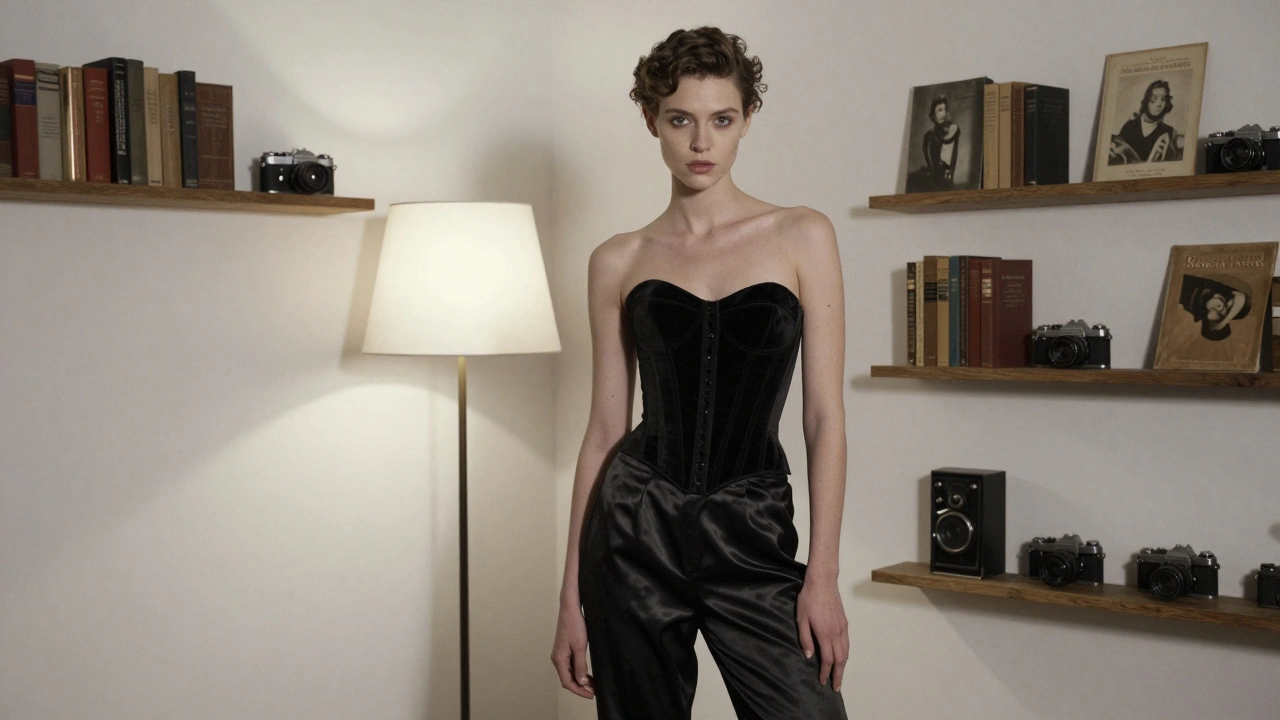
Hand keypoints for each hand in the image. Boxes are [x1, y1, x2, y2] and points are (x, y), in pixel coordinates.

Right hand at [551, 600, 594, 698]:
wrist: (570, 609)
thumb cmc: (575, 625)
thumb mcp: (580, 646)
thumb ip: (580, 666)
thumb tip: (581, 682)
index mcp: (559, 659)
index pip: (567, 682)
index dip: (579, 691)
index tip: (590, 695)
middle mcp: (557, 658)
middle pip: (567, 679)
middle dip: (580, 687)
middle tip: (594, 691)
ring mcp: (560, 654)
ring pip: (569, 673)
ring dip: (580, 680)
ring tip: (593, 685)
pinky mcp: (564, 650)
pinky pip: (570, 666)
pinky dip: (579, 672)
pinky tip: (587, 674)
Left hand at [796, 576, 847, 691]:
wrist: (823, 581)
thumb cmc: (808, 598)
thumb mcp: (801, 619)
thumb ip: (805, 638)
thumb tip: (810, 656)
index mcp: (825, 634)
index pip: (828, 660)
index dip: (825, 673)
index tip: (822, 682)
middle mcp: (837, 633)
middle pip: (841, 660)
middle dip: (838, 675)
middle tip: (836, 687)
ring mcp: (842, 628)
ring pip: (846, 652)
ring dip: (843, 666)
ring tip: (839, 676)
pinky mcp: (844, 622)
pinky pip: (847, 643)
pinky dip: (846, 654)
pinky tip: (842, 657)